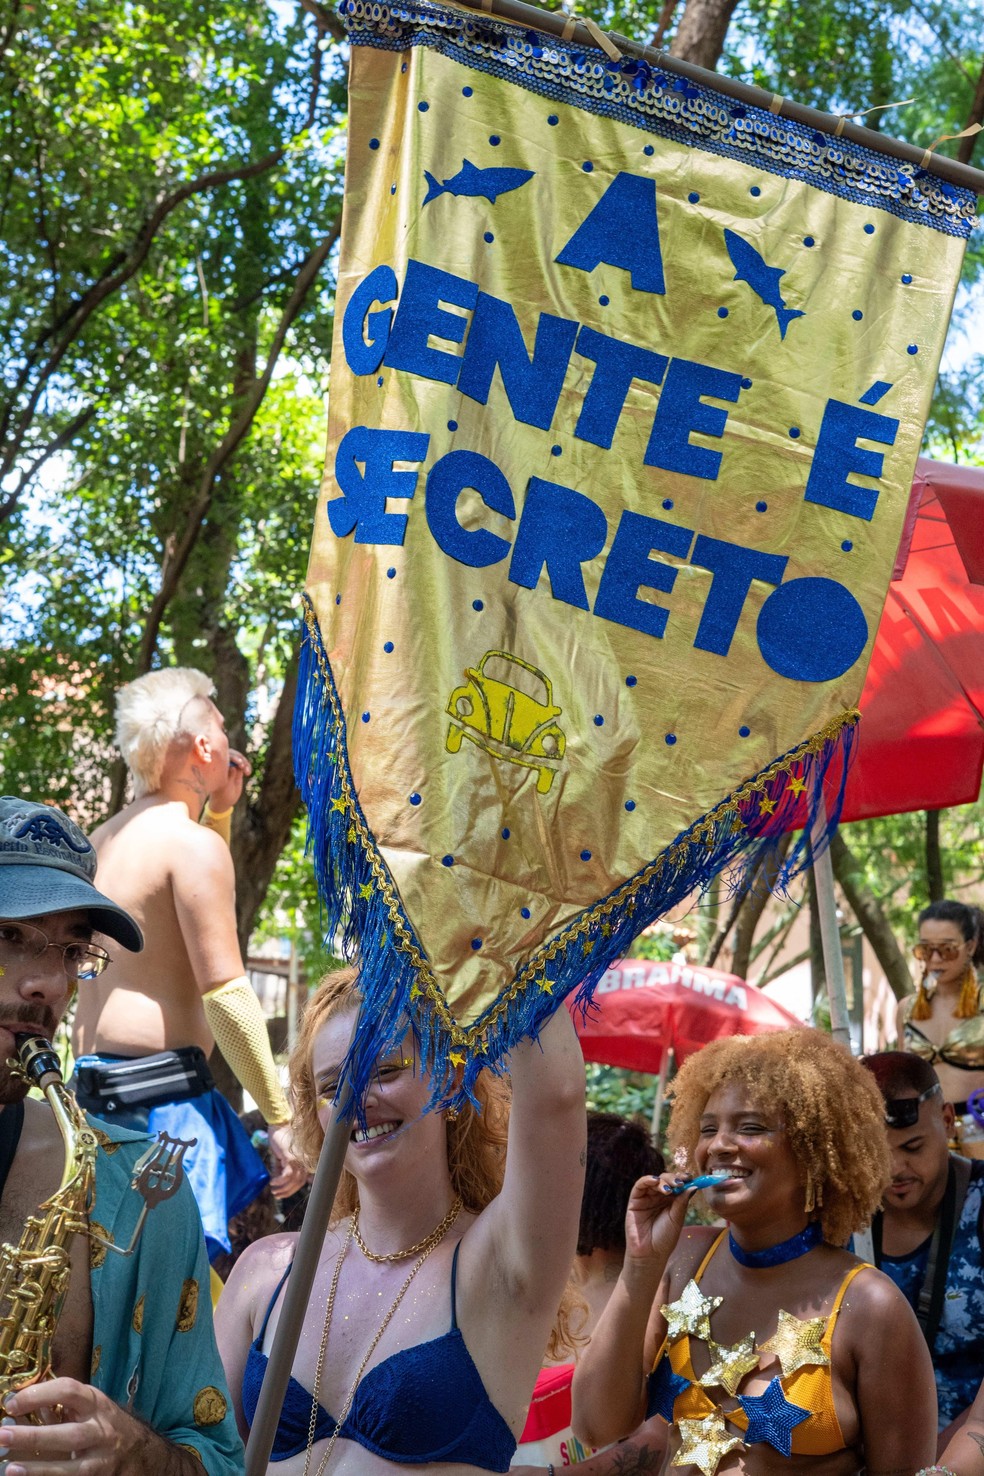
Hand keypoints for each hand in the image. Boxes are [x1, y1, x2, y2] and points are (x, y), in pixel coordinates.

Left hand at [0, 1378, 181, 1474]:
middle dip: (34, 1435)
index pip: (69, 1391)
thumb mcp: (88, 1409)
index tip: (12, 1402)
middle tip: (3, 1433)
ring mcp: (100, 1460)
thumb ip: (59, 1408)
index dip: (40, 1394)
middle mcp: (101, 1431)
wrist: (141, 1453)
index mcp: (96, 1404)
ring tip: (9, 1468)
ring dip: (38, 1469)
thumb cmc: (105, 1425)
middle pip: (68, 1435)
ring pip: (71, 1468)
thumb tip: (22, 1405)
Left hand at [209, 749, 251, 813]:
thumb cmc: (221, 794)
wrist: (225, 800)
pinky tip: (248, 773)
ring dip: (245, 763)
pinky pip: (243, 764)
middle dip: (239, 758)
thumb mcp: (224, 787)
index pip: (222, 756)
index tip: (238, 762)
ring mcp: (230, 766)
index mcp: (216, 767)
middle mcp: (223, 764)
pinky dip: (247, 766)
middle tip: (243, 766)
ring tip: (247, 772)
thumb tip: (233, 767)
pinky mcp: (237, 769)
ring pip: (239, 758)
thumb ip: (229, 778)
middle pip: (231, 754)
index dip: (231, 757)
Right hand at [267, 1122, 307, 1196]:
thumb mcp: (280, 1158)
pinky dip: (279, 1181)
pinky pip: (287, 1175)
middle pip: (299, 1183)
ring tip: (273, 1190)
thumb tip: (277, 1182)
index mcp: (304, 1161)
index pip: (303, 1180)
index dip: (293, 1189)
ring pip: (293, 1181)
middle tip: (276, 1195)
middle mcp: (304, 1161)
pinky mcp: (291, 1157)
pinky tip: (272, 1182)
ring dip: (282, 1188)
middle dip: (287, 1192)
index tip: (283, 1194)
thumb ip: (281, 1169)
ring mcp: (298, 1159)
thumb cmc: (279, 1139)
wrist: (278, 1125)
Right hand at [623, 1172, 695, 1264]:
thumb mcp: (677, 1219)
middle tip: (680, 1183)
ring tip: (669, 1189)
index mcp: (671, 1201)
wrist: (650, 1254)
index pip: (677, 1185)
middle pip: (666, 1180)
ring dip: (663, 1181)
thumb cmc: (665, 1239)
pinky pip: (640, 1185)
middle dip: (674, 1179)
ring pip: (654, 1181)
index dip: (683, 1179)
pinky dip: (647, 1180)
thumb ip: (682, 1202)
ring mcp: (647, 1198)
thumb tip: (694, 1186)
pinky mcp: (635, 1200)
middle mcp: (659, 1197)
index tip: (690, 1178)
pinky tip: (655, 1181)